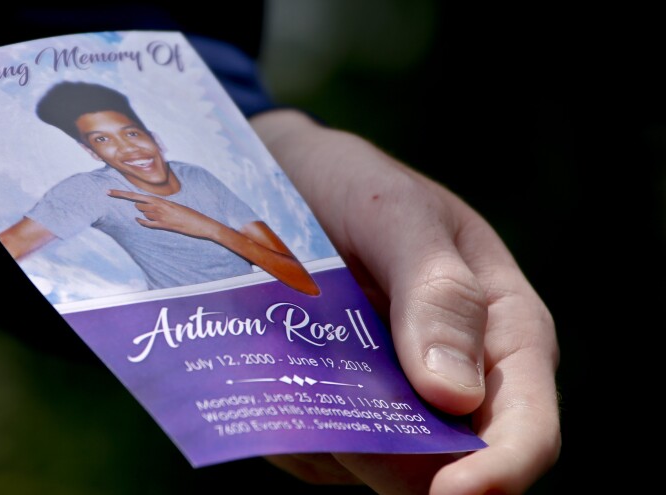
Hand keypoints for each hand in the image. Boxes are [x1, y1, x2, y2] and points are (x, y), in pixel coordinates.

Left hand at [108, 189, 221, 238]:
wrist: (201, 223)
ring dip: (145, 215)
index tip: (107, 192)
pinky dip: (142, 222)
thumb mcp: (173, 205)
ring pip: (142, 213)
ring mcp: (160, 216)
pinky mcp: (164, 226)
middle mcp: (158, 206)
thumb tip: (146, 207)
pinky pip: (147, 224)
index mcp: (161, 199)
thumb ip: (160, 205)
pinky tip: (139, 221)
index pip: (136, 194)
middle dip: (139, 206)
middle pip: (137, 204)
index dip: (120, 193)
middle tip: (152, 209)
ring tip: (161, 215)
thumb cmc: (188, 214)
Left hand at [251, 109, 560, 494]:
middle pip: (443, 467)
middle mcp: (455, 381)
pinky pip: (315, 449)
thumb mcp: (396, 215)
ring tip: (284, 356)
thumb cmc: (349, 184)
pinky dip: (289, 422)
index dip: (497, 473)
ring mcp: (392, 403)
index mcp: (501, 330)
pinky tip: (266, 363)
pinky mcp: (336, 413)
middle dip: (386, 457)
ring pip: (370, 466)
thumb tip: (457, 395)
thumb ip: (437, 291)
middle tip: (325, 408)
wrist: (274, 181)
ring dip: (326, 432)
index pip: (524, 428)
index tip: (448, 493)